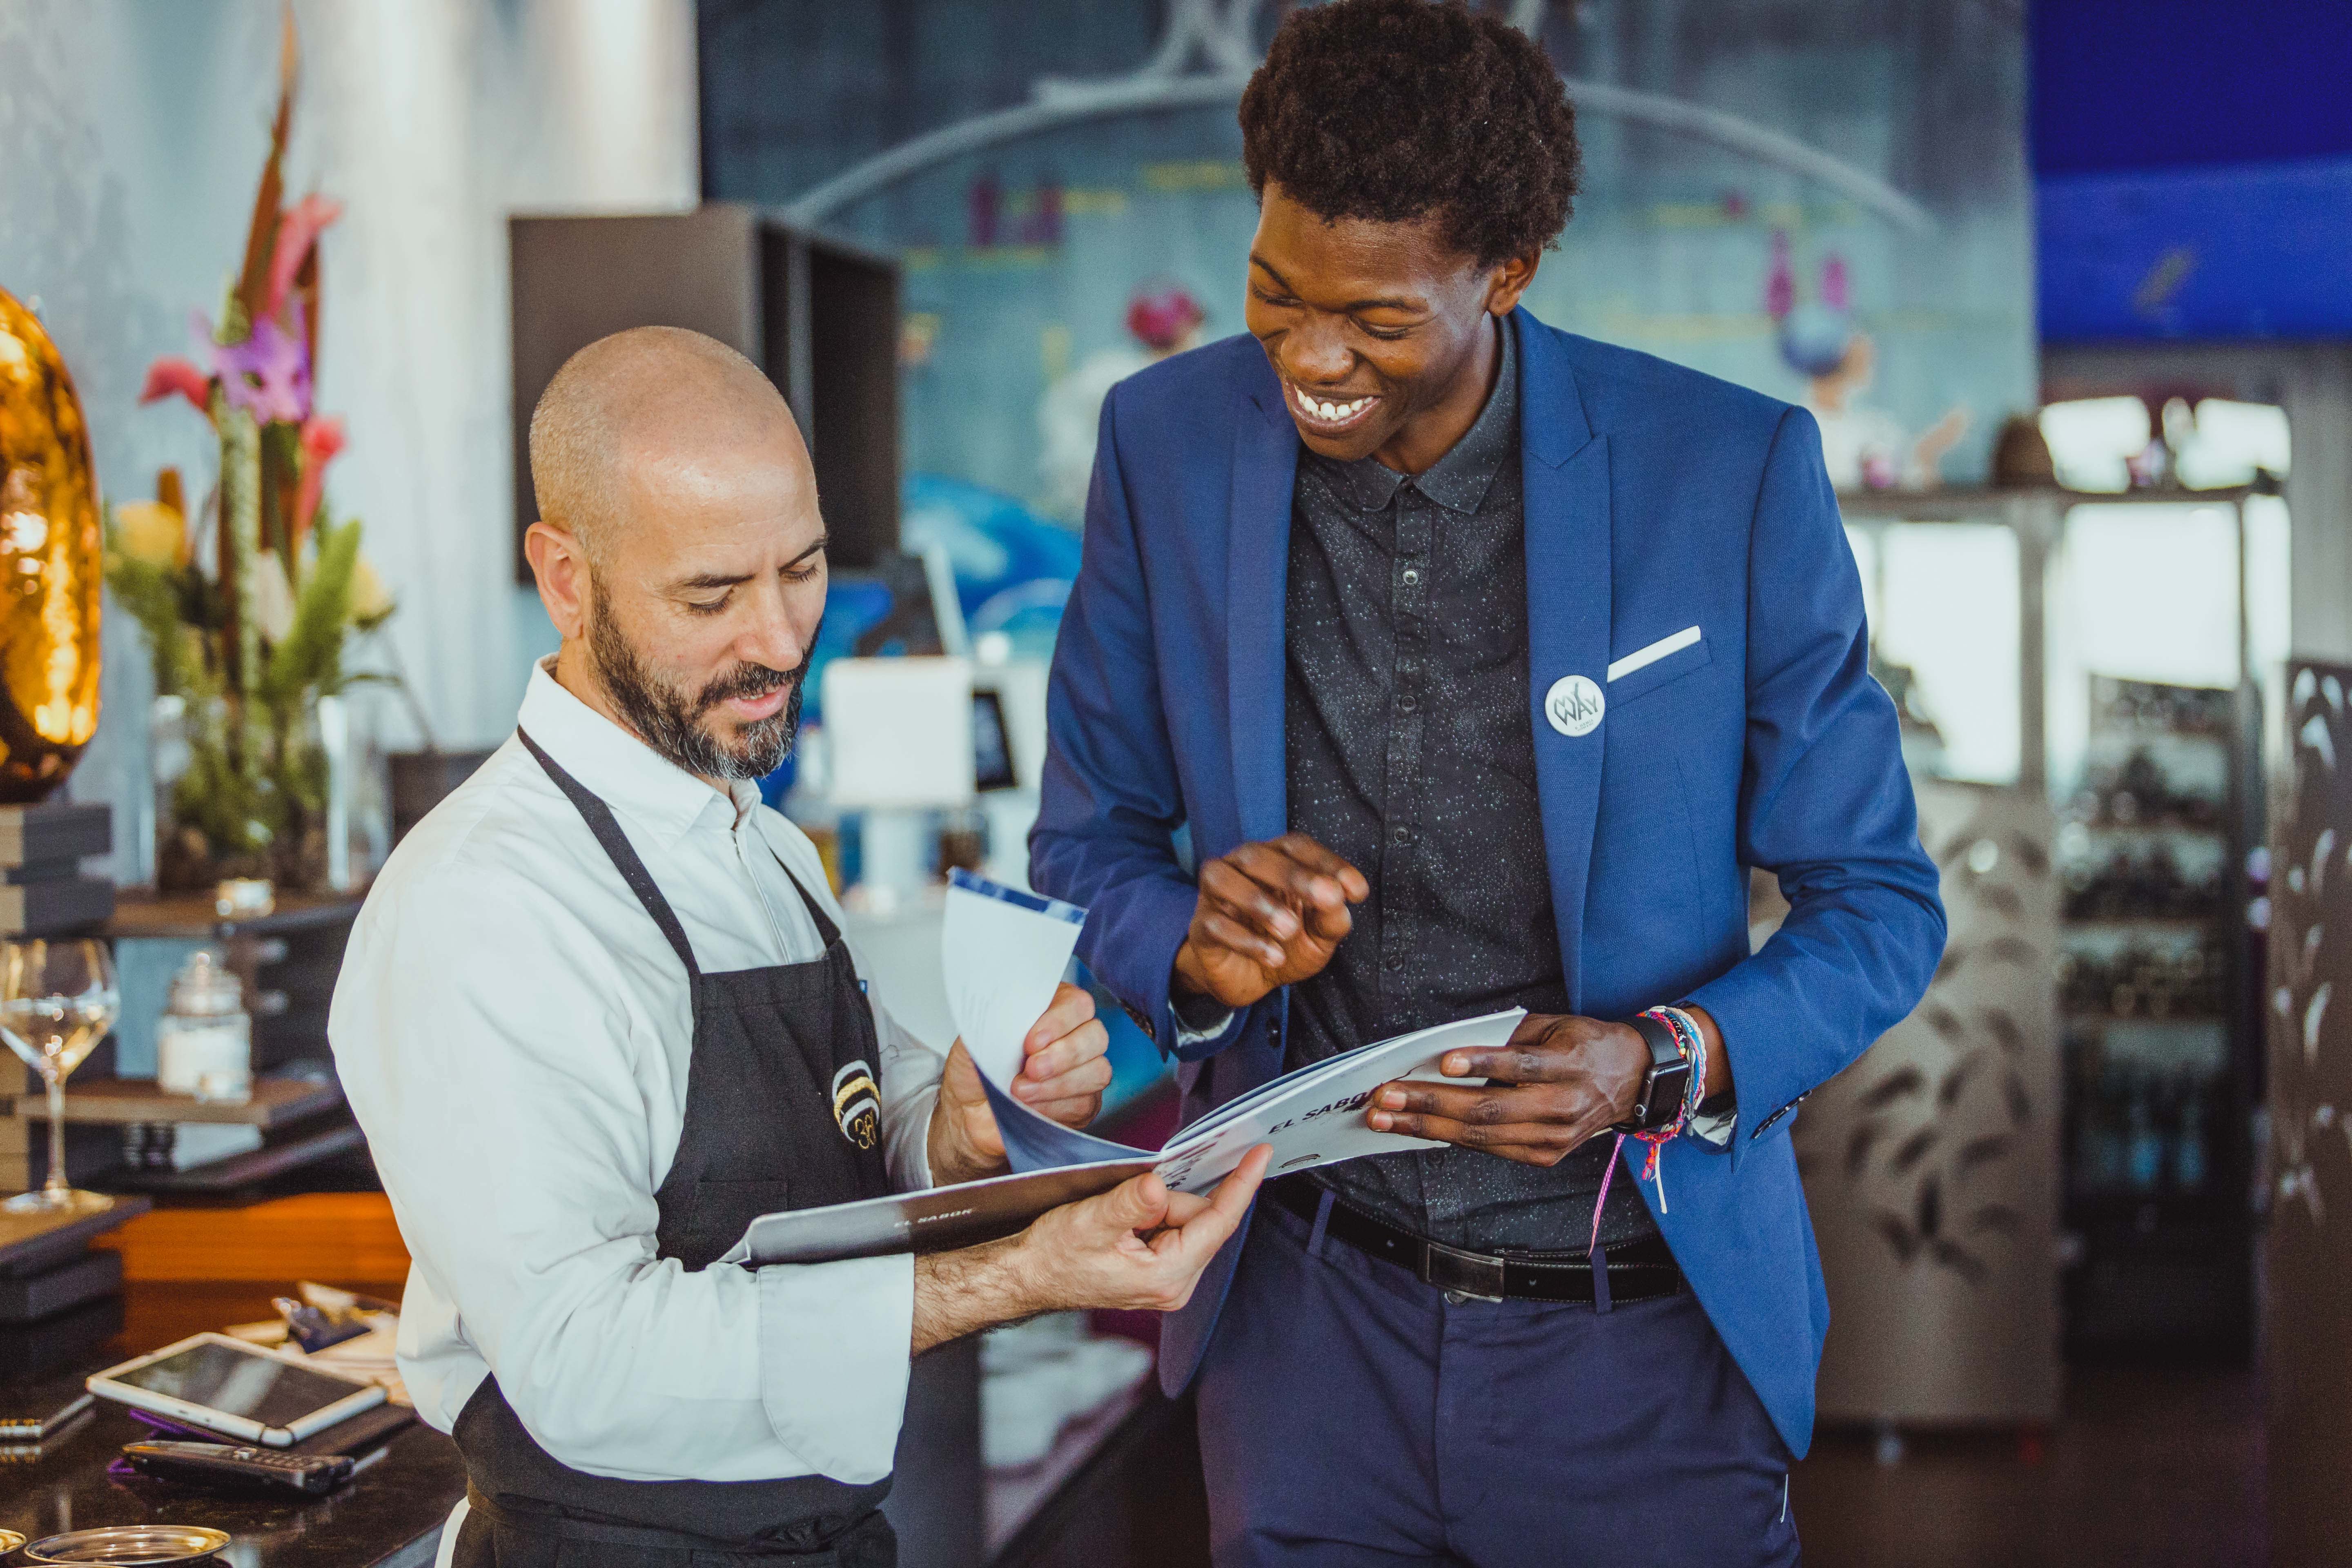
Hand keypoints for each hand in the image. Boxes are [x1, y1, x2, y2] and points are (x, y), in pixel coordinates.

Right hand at [910, 1145, 1273, 1351]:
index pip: (1217, 1222)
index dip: (1241, 1184)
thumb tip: (1159, 1186)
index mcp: (1167, 1277)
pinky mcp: (1157, 1271)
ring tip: (1116, 1213)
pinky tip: (1122, 1218)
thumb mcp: (1090, 1221)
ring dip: (1158, 1205)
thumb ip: (1129, 1203)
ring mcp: (1167, 1280)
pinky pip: (1172, 1228)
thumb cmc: (1054, 1255)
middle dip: (1171, 1196)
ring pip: (1184, 1220)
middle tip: (1129, 1196)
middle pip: (1200, 1218)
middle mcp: (1174, 1285)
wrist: (1028, 1275)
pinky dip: (1153, 1213)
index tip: (1260, 1154)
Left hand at [929, 982, 1111, 1185]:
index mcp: (1050, 1010)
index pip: (1076, 1004)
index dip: (1059, 1021)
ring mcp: (1082, 1071)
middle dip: (1064, 1054)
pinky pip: (1085, 1104)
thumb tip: (1017, 1014)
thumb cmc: (975, 1070)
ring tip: (1020, 1091)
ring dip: (1058, 1084)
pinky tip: (1030, 1108)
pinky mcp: (1082, 1105)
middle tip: (1031, 1068)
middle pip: (1096, 1035)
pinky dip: (1055, 1107)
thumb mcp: (976, 1039)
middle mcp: (1072, 1036)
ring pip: (1097, 1071)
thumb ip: (999, 1021)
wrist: (967, 1113)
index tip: (1030, 1042)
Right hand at [1172, 834, 1368, 1009]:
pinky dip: (1246, 940)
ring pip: (1223, 879)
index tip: (1357, 890)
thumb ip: (1332, 918)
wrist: (1248, 980)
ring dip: (1258, 901)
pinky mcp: (1201, 927)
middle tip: (1328, 897)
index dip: (1327, 862)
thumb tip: (1341, 899)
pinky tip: (1274, 956)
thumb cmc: (1285, 946)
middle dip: (1294, 874)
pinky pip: (1214, 923)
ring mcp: (1215, 896)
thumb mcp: (1319, 937)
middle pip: (1258, 855)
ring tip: (1289, 929)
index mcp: (1274, 861)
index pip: (1296, 846)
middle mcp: (1241, 868)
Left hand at [1363, 1012, 1648, 1166]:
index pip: (1521, 1066)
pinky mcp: (1545, 1156)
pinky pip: (1489, 1148)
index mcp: (1568, 1066)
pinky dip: (1450, 1137)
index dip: (1482, 1064)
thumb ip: (1508, 1038)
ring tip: (1386, 1117)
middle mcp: (1562, 1107)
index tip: (1443, 1061)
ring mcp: (1553, 1138)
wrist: (1631, 1080)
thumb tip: (1450, 1048)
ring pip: (1482, 1136)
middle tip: (1387, 1096)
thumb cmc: (1583, 1045)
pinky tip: (1417, 1127)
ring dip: (1427, 1127)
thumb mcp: (1553, 1026)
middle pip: (1490, 1110)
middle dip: (1432, 1104)